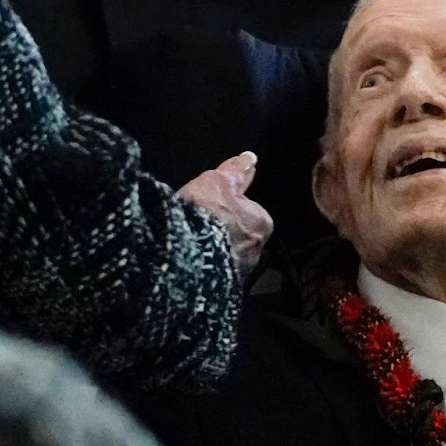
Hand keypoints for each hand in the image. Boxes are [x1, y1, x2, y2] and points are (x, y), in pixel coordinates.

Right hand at [178, 151, 273, 273]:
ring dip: (212, 249)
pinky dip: (203, 266)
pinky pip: (214, 272)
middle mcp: (256, 251)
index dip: (229, 206)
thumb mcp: (219, 182)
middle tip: (198, 222)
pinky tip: (186, 258)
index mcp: (261, 223)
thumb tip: (250, 159)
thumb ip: (236, 171)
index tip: (212, 205)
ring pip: (227, 255)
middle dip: (223, 231)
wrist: (184, 257)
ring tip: (189, 240)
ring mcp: (238, 272)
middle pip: (240, 235)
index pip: (251, 211)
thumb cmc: (206, 215)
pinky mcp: (220, 287)